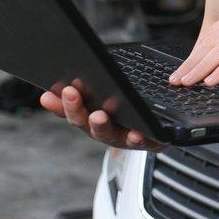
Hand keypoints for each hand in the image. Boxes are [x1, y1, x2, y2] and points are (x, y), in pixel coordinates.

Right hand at [39, 79, 166, 151]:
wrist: (170, 127)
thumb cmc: (137, 105)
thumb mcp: (115, 88)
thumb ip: (94, 83)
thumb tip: (67, 75)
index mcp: (95, 117)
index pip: (70, 111)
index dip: (58, 105)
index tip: (48, 94)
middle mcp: (107, 131)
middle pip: (85, 123)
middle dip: (76, 108)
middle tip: (71, 93)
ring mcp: (126, 139)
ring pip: (109, 135)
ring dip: (101, 126)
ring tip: (98, 115)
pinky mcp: (150, 143)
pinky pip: (143, 142)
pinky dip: (137, 138)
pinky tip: (136, 133)